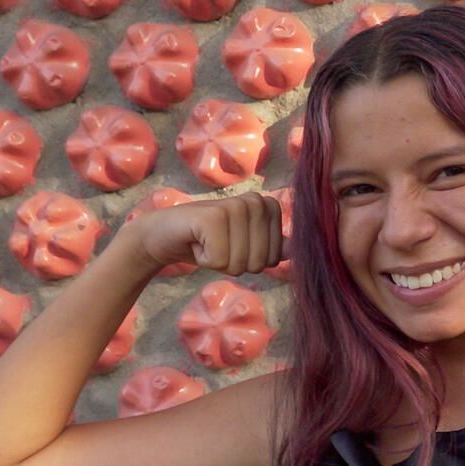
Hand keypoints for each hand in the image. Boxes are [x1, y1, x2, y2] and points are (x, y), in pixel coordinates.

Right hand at [118, 191, 286, 275]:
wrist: (164, 234)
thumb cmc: (208, 242)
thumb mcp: (246, 246)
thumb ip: (273, 246)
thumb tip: (300, 251)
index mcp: (268, 206)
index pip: (275, 258)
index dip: (250, 261)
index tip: (231, 244)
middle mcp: (255, 201)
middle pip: (258, 263)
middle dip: (234, 264)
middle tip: (216, 244)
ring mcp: (235, 206)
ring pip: (240, 264)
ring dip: (219, 262)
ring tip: (207, 241)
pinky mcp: (213, 216)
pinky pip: (220, 261)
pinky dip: (204, 260)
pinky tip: (197, 241)